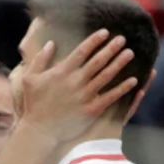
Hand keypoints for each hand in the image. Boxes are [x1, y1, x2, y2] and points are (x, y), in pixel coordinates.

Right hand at [16, 31, 137, 144]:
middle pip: (98, 61)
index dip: (95, 40)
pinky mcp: (92, 109)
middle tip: (123, 39)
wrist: (39, 131)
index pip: (82, 51)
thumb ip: (40, 59)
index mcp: (62, 72)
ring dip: (119, 63)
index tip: (105, 32)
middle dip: (111, 48)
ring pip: (106, 75)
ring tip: (130, 53)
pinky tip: (133, 80)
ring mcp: (85, 96)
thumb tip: (50, 43)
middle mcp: (76, 81)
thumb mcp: (29, 79)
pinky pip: (110, 96)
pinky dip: (122, 88)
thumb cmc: (34, 105)